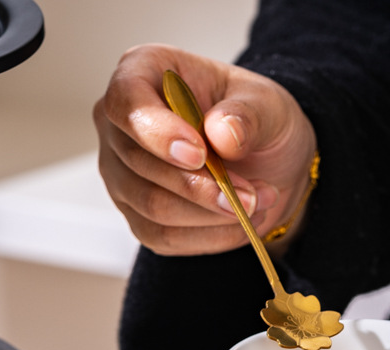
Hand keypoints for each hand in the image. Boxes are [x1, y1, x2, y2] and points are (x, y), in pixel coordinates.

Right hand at [93, 44, 316, 255]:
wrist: (267, 165)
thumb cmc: (256, 122)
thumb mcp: (269, 106)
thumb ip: (249, 114)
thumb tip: (222, 133)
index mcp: (144, 73)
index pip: (127, 102)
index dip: (159, 132)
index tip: (200, 154)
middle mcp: (120, 126)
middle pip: (143, 166)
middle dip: (204, 187)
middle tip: (254, 195)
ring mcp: (123, 175)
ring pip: (155, 208)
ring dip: (213, 215)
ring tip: (258, 204)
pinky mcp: (139, 217)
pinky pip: (166, 238)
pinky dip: (212, 236)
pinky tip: (243, 223)